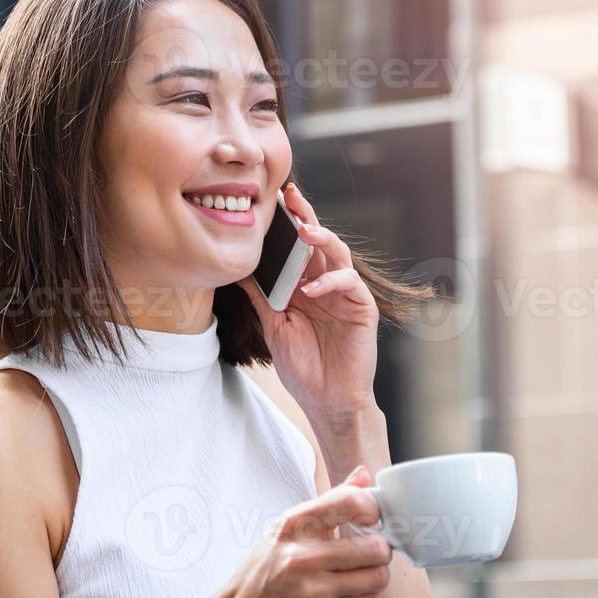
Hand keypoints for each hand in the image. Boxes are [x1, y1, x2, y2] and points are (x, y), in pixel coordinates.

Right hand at [206, 465, 391, 597]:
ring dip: (376, 572)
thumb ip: (329, 501)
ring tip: (362, 570)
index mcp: (294, 525)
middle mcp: (302, 556)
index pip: (351, 502)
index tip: (372, 518)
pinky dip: (365, 593)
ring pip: (378, 576)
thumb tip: (363, 475)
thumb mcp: (287, 527)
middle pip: (375, 546)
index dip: (373, 508)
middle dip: (381, 547)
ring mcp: (314, 589)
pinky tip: (348, 588)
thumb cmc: (267, 567)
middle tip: (373, 549)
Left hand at [238, 183, 379, 416]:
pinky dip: (330, 280)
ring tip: (303, 230)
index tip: (268, 203)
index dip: (286, 225)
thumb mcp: (273, 326)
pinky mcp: (361, 307)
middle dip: (305, 217)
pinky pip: (348, 282)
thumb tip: (236, 268)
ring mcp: (345, 294)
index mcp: (304, 285)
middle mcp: (326, 284)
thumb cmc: (302, 367)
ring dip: (322, 238)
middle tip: (290, 196)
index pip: (296, 247)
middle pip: (317, 241)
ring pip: (338, 253)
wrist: (327, 401)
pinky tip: (311, 287)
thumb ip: (261, 295)